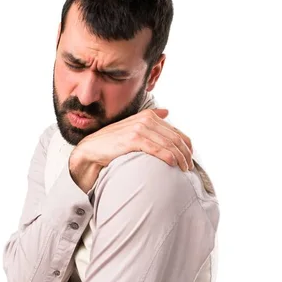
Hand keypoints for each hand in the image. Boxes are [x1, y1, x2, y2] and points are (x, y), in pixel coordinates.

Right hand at [75, 108, 193, 171]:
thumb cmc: (113, 142)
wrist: (92, 149)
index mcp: (149, 116)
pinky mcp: (133, 139)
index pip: (176, 132)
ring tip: (183, 169)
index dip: (186, 147)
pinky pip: (156, 148)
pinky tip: (173, 164)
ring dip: (180, 158)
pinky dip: (168, 156)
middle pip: (175, 138)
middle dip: (186, 154)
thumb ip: (151, 119)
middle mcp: (146, 119)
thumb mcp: (133, 126)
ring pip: (169, 144)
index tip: (189, 159)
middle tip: (188, 168)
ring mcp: (140, 128)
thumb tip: (167, 111)